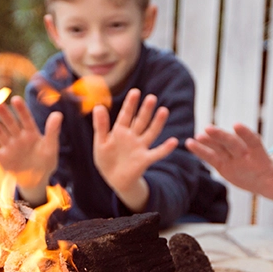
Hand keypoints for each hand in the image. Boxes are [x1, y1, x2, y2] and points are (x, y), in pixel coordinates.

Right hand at [0, 96, 61, 202]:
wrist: (36, 180)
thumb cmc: (46, 162)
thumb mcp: (51, 147)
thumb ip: (53, 131)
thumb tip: (58, 114)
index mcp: (32, 133)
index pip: (26, 119)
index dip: (21, 110)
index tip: (15, 99)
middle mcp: (19, 137)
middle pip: (10, 124)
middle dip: (4, 114)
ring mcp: (10, 146)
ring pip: (0, 133)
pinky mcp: (3, 157)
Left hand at [92, 89, 177, 211]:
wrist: (114, 180)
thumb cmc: (107, 160)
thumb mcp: (100, 142)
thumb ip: (100, 126)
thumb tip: (98, 106)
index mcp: (120, 131)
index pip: (126, 115)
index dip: (130, 104)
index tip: (135, 92)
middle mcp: (133, 137)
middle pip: (140, 121)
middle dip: (146, 110)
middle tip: (151, 97)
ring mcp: (140, 147)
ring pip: (150, 132)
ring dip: (157, 122)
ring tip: (163, 111)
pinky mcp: (145, 159)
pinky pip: (157, 153)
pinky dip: (165, 148)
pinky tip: (173, 141)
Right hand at [186, 123, 272, 200]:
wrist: (269, 182)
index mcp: (261, 157)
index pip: (254, 143)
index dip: (246, 134)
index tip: (237, 125)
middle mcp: (245, 154)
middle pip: (233, 143)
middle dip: (222, 136)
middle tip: (209, 128)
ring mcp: (233, 158)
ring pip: (220, 147)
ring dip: (209, 141)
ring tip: (197, 136)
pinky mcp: (224, 164)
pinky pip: (211, 157)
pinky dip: (201, 151)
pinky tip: (189, 143)